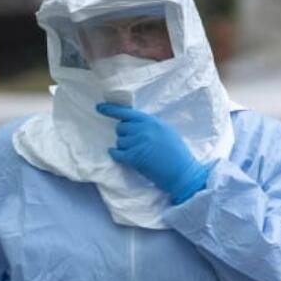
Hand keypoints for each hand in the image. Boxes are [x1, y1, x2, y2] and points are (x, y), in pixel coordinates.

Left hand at [96, 104, 211, 203]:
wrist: (182, 172)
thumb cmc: (177, 153)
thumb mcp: (166, 131)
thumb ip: (150, 125)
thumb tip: (132, 123)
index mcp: (152, 121)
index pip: (127, 112)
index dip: (111, 110)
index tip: (99, 107)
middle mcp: (144, 130)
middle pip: (121, 128)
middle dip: (124, 135)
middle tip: (135, 144)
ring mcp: (138, 143)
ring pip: (119, 141)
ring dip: (124, 147)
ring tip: (138, 153)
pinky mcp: (134, 158)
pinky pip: (117, 153)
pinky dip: (116, 155)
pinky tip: (121, 156)